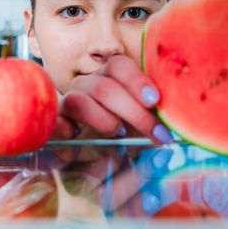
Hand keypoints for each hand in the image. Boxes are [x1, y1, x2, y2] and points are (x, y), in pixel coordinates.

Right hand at [53, 55, 172, 143]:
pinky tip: (77, 135)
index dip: (137, 80)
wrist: (91, 162)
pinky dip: (64, 127)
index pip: (119, 66)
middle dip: (134, 111)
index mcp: (109, 77)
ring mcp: (66, 103)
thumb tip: (175, 127)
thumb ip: (153, 119)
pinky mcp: (52, 124)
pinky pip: (53, 120)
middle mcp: (87, 85)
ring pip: (79, 100)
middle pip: (105, 86)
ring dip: (105, 120)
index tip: (155, 100)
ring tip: (119, 134)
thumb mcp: (141, 126)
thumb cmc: (122, 138)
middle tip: (157, 134)